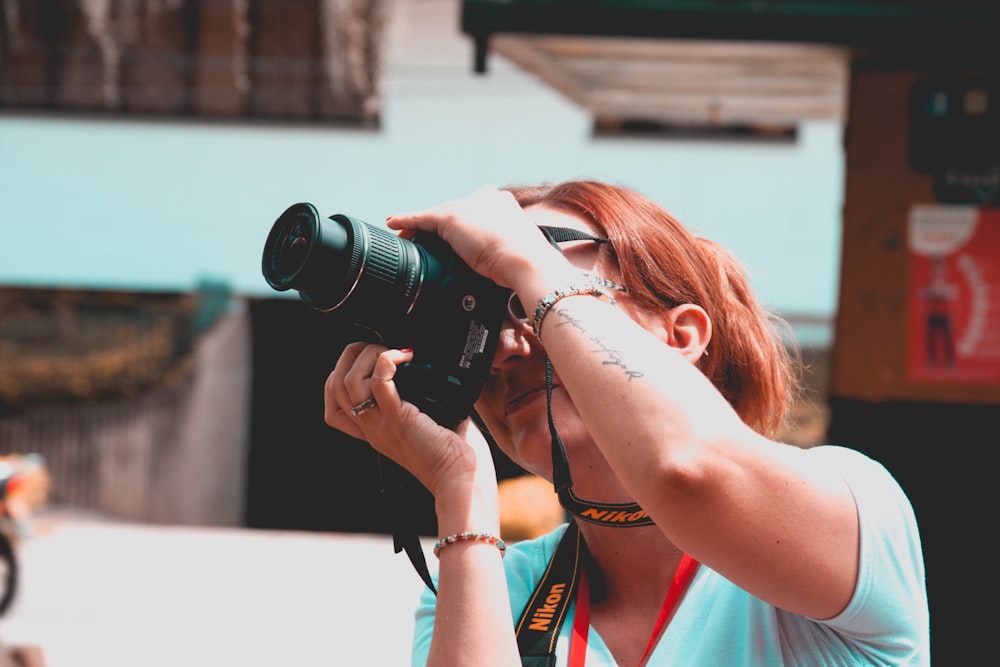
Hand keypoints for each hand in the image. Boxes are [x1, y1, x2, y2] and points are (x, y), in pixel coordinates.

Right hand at [324, 342, 481, 495]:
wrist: (461, 479)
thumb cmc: (455, 453)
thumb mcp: (428, 421)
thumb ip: (421, 398)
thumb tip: (430, 368)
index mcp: (374, 430)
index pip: (334, 401)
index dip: (344, 372)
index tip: (373, 358)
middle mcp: (370, 427)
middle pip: (335, 384)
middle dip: (353, 355)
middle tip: (384, 348)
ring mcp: (380, 424)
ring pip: (348, 380)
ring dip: (370, 355)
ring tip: (397, 352)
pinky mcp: (399, 420)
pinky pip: (378, 382)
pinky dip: (389, 360)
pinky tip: (408, 356)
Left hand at [386, 185, 567, 290]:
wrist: (525, 261)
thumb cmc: (526, 265)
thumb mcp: (517, 254)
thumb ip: (505, 253)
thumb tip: (503, 273)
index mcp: (504, 204)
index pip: (475, 212)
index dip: (463, 227)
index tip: (459, 239)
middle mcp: (485, 198)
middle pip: (455, 212)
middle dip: (443, 229)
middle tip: (433, 246)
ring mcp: (467, 205)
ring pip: (438, 216)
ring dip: (423, 229)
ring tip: (410, 240)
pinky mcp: (451, 217)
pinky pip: (421, 219)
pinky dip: (406, 221)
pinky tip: (393, 224)